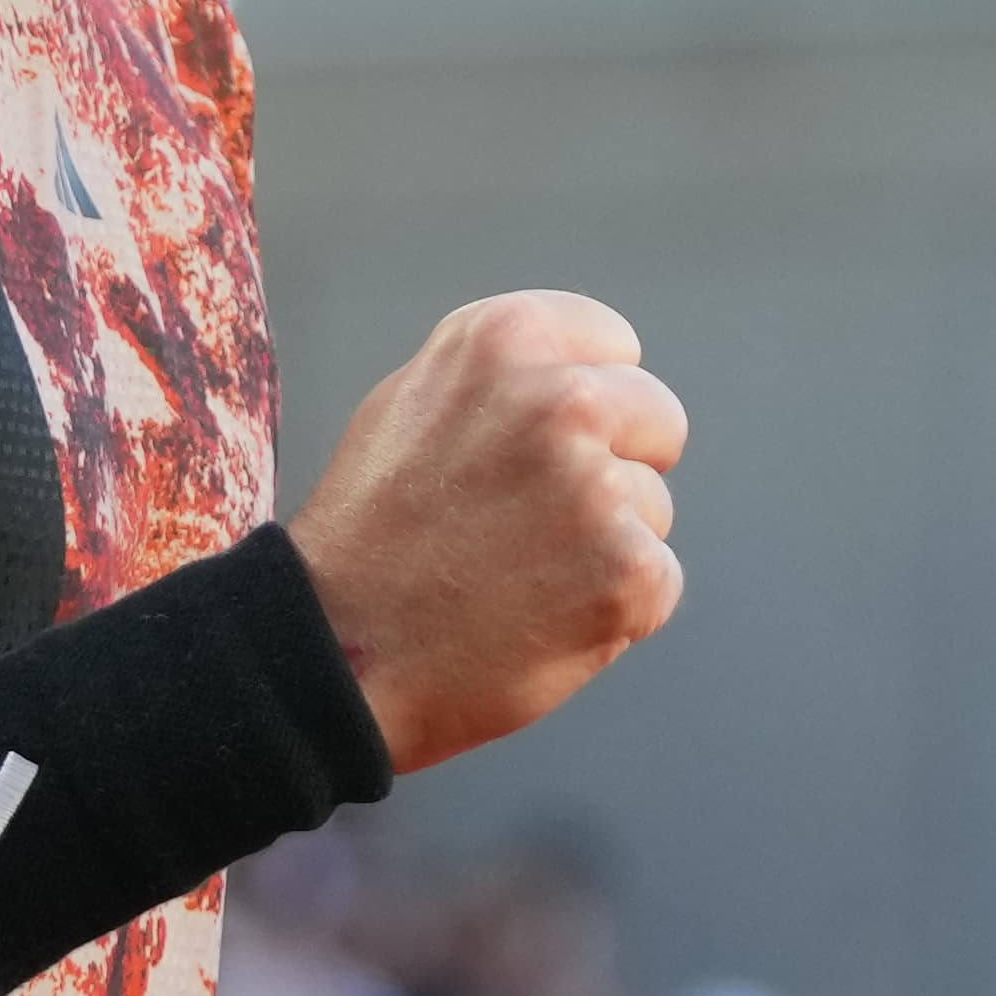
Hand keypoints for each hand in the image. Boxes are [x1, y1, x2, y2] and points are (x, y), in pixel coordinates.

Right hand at [285, 292, 683, 775]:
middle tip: (536, 522)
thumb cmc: (367, 540)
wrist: (338, 655)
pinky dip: (614, 609)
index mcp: (505, 339)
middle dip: (616, 466)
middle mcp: (562, 398)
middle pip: (656, 420)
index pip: (618, 348)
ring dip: (607, 544)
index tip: (548, 449)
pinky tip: (540, 618)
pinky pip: (656, 580)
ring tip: (518, 575)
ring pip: (653, 507)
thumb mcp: (411, 403)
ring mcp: (600, 488)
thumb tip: (576, 374)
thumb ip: (500, 377)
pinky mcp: (630, 571)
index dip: (587, 406)